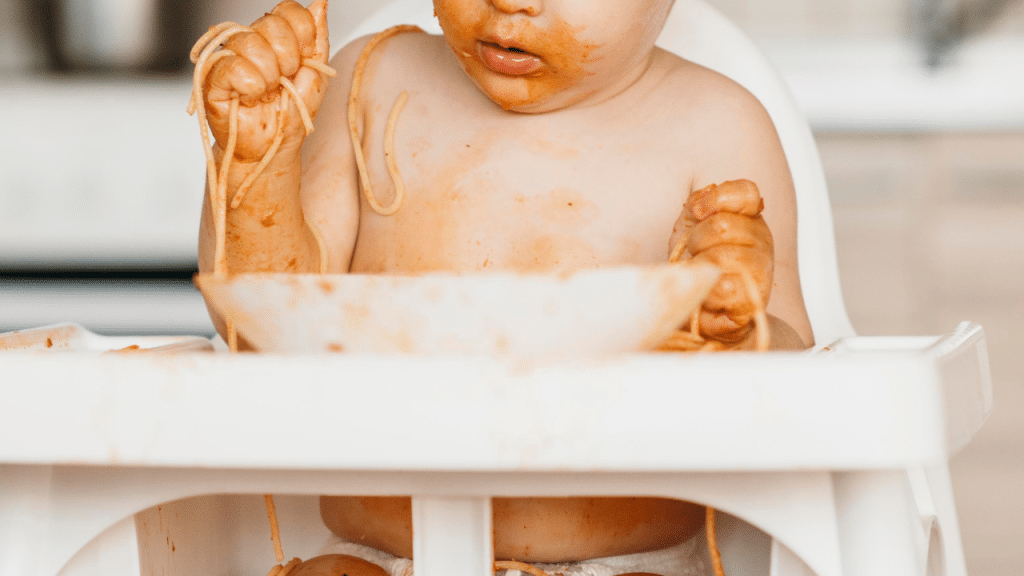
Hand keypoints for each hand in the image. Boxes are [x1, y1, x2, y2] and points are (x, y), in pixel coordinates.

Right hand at [201, 0, 329, 161]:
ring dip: (269, 77)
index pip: (289, 11)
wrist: (273, 147)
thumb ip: (318, 38)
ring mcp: (228, 56)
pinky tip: (250, 97)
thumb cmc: (289, 114)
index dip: (302, 38)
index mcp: (273, 38)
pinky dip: (251, 86)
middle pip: (273, 24)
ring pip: (252, 44)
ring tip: (266, 93)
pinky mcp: (211, 76)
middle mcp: (249, 41)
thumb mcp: (315, 76)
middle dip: (288, 61)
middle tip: (282, 83)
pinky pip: (234, 66)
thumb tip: (320, 3)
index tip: (301, 64)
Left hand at [668, 180, 772, 345]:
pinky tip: (706, 295)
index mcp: (748, 218)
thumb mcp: (691, 225)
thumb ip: (698, 203)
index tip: (697, 212)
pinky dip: (705, 293)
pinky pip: (722, 288)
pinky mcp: (752, 300)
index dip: (719, 198)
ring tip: (700, 274)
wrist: (699, 307)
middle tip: (695, 253)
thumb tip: (701, 202)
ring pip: (719, 257)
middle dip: (696, 240)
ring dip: (698, 267)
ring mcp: (760, 270)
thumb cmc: (696, 264)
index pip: (747, 194)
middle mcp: (761, 240)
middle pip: (722, 225)